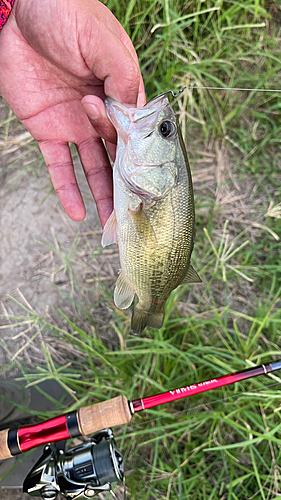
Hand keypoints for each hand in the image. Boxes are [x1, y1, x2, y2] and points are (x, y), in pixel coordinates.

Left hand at [0, 0, 144, 225]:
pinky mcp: (48, 131)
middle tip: (133, 215)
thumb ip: (122, 77)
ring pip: (93, 167)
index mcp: (121, 91)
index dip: (141, 160)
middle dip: (126, 186)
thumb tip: (133, 115)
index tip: (147, 187)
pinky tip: (78, 213)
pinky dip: (67, 190)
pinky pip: (59, 166)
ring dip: (102, 195)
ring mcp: (75, 124)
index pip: (136, 133)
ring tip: (111, 223)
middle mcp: (101, 113)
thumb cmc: (66, 14)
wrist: (19, 11)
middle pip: (118, 156)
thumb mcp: (102, 42)